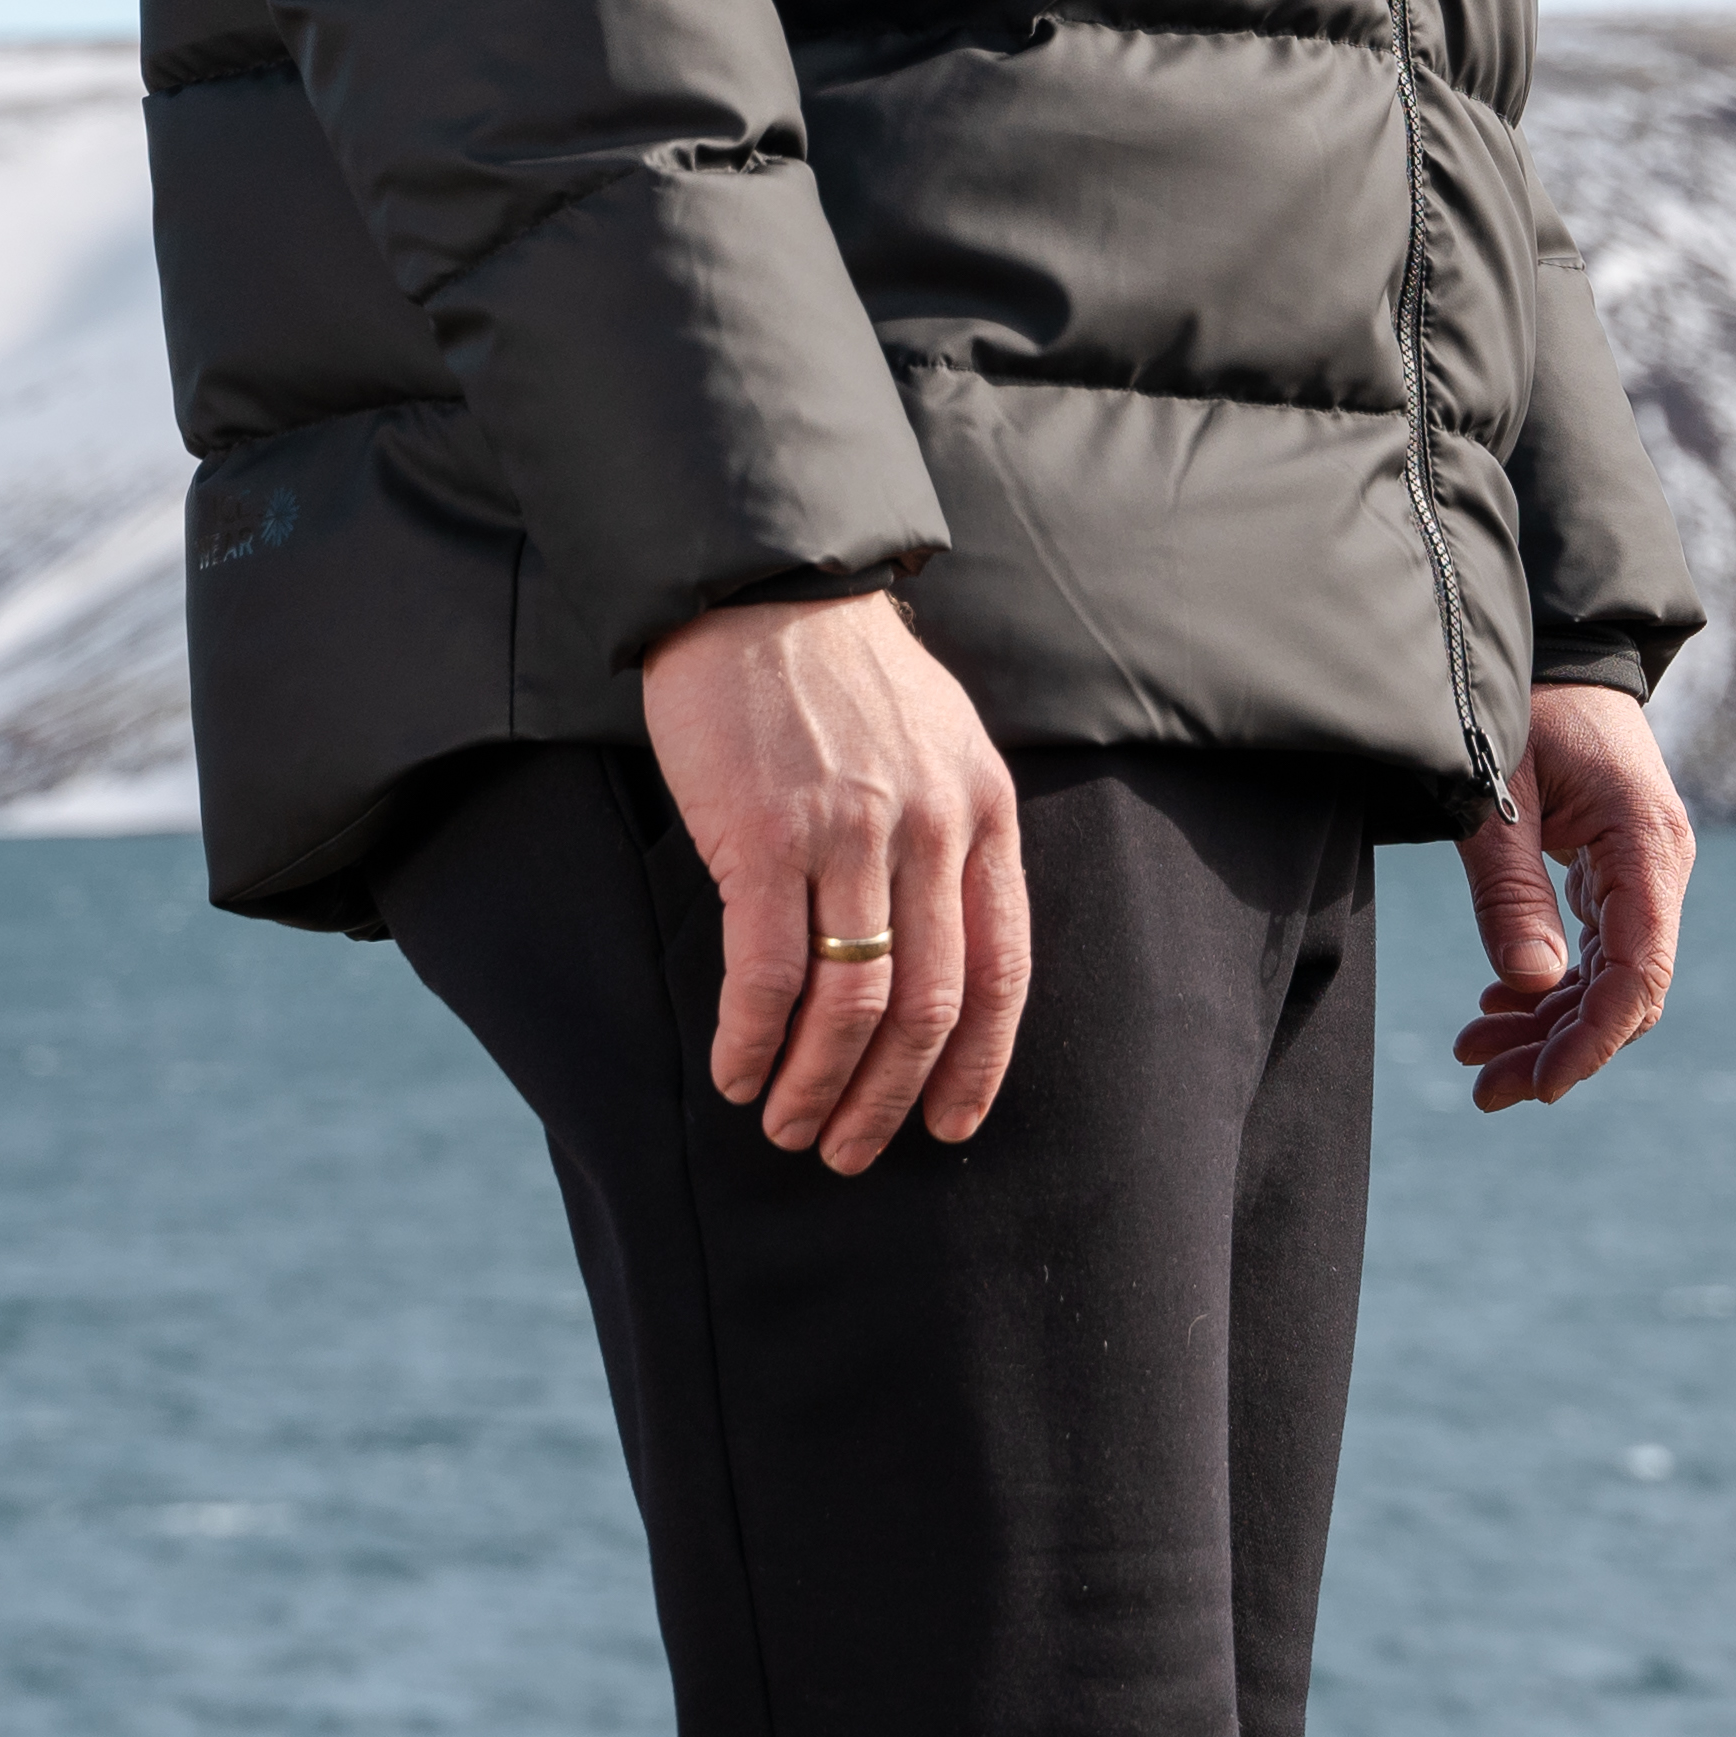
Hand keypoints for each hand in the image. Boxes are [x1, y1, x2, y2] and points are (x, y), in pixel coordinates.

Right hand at [636, 588, 1030, 1174]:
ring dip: (816, 1084)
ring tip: (785, 1123)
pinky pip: (768, 972)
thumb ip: (950, 836)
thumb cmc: (841, 671)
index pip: (1002, 972)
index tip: (947, 1127)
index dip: (977, 1066)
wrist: (761, 586)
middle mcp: (932, 829)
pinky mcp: (766, 836)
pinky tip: (733, 1069)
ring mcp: (851, 834)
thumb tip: (940, 947)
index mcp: (985, 812)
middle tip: (847, 1150)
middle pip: (927, 1007)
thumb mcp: (939, 742)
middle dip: (887, 1098)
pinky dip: (751, 1038)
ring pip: (851, 1004)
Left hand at [1451, 681, 1692, 1111]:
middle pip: (1623, 991)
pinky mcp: (1615, 873)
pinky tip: (1497, 1010)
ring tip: (1476, 1061)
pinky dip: (1548, 987)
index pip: (1638, 971)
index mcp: (1646, 845)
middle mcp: (1657, 867)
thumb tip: (1532, 986)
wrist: (1558, 648)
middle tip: (1485, 1091)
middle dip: (1558, 1049)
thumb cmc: (1523, 704)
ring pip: (1605, 979)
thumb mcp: (1498, 790)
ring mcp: (1640, 873)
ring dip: (1546, 1026)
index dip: (1593, 1038)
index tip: (1542, 1086)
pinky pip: (1592, 951)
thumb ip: (1511, 886)